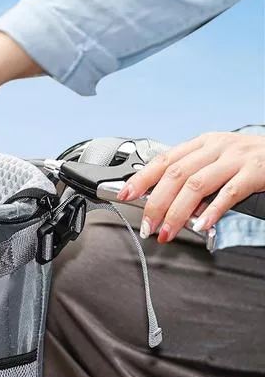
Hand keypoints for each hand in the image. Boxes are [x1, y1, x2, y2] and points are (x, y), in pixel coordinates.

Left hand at [119, 132, 264, 241]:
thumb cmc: (250, 161)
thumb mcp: (218, 161)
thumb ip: (192, 178)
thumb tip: (164, 204)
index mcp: (202, 143)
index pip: (164, 160)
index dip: (141, 178)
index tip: (124, 195)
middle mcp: (216, 147)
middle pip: (175, 175)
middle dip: (156, 204)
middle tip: (148, 226)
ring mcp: (236, 159)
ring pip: (196, 185)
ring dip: (177, 212)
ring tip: (167, 232)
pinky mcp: (256, 172)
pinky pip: (229, 194)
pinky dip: (211, 211)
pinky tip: (200, 225)